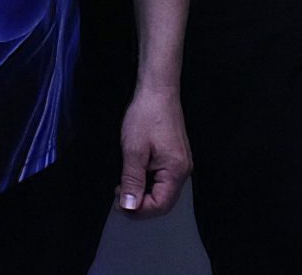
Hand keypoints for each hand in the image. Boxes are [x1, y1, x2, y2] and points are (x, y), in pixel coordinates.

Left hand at [116, 84, 190, 217]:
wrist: (157, 91)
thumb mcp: (133, 150)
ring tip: (123, 186)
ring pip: (162, 191)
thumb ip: (132, 180)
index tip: (119, 205)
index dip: (139, 210)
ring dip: (143, 193)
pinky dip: (147, 182)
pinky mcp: (175, 157)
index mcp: (176, 171)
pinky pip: (162, 179)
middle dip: (141, 204)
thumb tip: (129, 206)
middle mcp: (183, 171)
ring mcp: (180, 164)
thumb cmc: (146, 115)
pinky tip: (134, 175)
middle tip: (119, 197)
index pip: (160, 205)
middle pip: (163, 201)